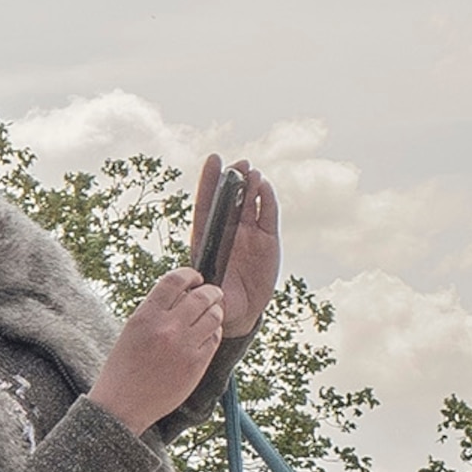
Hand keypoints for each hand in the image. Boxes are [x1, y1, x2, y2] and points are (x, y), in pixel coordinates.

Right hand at [88, 268, 225, 432]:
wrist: (121, 405)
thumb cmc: (123, 368)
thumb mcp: (131, 331)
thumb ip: (156, 311)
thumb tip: (184, 293)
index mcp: (145, 316)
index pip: (175, 280)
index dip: (190, 275)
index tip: (195, 279)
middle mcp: (166, 328)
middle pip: (202, 296)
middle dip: (211, 292)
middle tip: (211, 295)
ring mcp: (183, 346)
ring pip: (214, 315)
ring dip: (215, 311)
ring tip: (210, 315)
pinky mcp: (196, 363)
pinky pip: (214, 338)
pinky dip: (214, 332)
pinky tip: (205, 335)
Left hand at [193, 155, 281, 338]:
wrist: (239, 311)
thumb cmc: (218, 301)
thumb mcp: (210, 296)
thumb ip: (208, 289)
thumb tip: (204, 285)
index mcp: (207, 240)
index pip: (206, 207)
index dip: (208, 183)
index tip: (213, 160)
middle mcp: (228, 232)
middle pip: (230, 199)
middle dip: (233, 179)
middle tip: (239, 162)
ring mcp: (248, 233)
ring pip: (249, 203)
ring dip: (251, 185)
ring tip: (252, 170)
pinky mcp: (267, 239)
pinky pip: (268, 215)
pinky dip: (267, 200)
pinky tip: (266, 186)